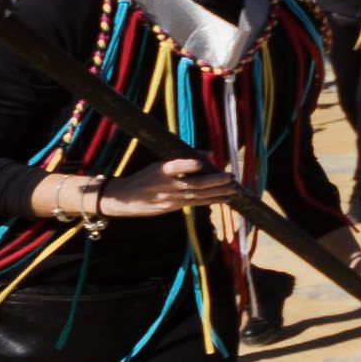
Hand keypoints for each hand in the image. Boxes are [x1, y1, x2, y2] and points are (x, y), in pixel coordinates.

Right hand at [95, 156, 237, 216]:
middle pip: (193, 184)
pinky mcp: (172, 207)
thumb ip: (183, 159)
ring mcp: (170, 198)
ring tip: (234, 190)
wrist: (126, 199)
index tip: (202, 162)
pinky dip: (211, 200)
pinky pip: (195, 203)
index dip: (188, 164)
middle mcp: (165, 185)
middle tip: (231, 177)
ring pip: (197, 196)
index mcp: (160, 170)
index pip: (175, 166)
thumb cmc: (145, 178)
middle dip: (215, 182)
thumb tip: (209, 154)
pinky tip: (224, 199)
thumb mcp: (159, 165)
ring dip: (217, 193)